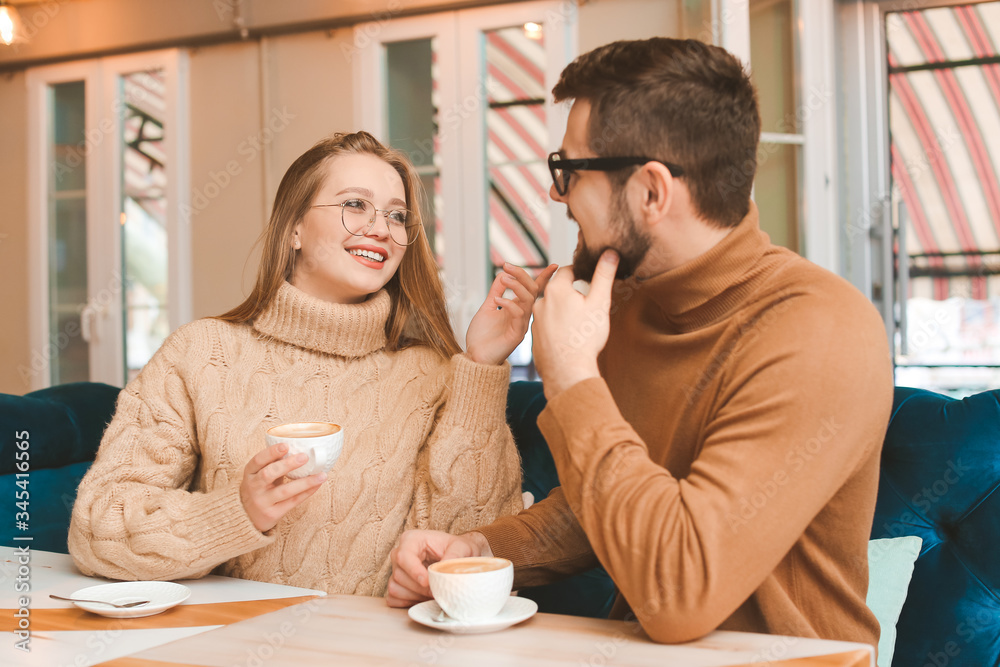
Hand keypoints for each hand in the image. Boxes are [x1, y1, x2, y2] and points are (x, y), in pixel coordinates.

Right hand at [240, 443, 326, 532]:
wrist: (247, 517)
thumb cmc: (259, 488)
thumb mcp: (258, 474)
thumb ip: (272, 463)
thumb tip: (298, 446)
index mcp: (249, 473)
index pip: (257, 460)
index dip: (271, 452)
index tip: (286, 445)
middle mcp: (254, 487)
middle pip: (268, 474)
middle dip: (287, 465)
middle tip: (304, 457)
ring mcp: (262, 501)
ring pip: (284, 491)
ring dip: (305, 482)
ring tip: (321, 475)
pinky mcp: (272, 513)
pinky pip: (292, 502)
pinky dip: (306, 492)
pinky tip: (317, 485)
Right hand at [386, 530, 491, 607]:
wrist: (457, 556)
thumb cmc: (457, 549)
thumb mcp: (461, 547)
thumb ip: (453, 556)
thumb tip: (443, 573)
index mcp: (411, 539)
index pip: (404, 556)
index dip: (414, 571)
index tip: (427, 582)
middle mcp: (399, 553)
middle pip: (399, 575)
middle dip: (420, 588)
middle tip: (438, 591)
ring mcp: (395, 569)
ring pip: (395, 588)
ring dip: (415, 596)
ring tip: (434, 593)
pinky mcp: (395, 584)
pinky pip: (394, 598)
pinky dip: (408, 602)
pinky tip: (423, 598)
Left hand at [465, 263, 557, 364]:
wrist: (475, 357)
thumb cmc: (482, 336)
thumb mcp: (488, 307)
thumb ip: (496, 292)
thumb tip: (502, 274)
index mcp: (518, 309)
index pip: (534, 290)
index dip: (544, 277)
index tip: (553, 265)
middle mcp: (523, 316)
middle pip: (532, 291)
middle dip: (522, 275)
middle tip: (506, 266)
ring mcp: (521, 325)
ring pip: (528, 301)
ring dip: (517, 287)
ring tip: (503, 279)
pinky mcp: (517, 335)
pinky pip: (519, 315)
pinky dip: (509, 303)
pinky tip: (497, 301)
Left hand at [531, 250, 618, 398]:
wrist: (567, 370)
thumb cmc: (585, 337)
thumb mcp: (599, 302)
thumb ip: (604, 275)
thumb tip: (610, 252)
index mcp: (556, 289)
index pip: (568, 270)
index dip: (582, 273)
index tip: (591, 280)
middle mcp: (541, 302)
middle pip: (559, 289)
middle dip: (573, 292)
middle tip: (588, 303)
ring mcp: (536, 320)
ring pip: (552, 307)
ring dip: (564, 310)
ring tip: (580, 322)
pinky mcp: (535, 337)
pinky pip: (548, 325)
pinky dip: (557, 326)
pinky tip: (570, 336)